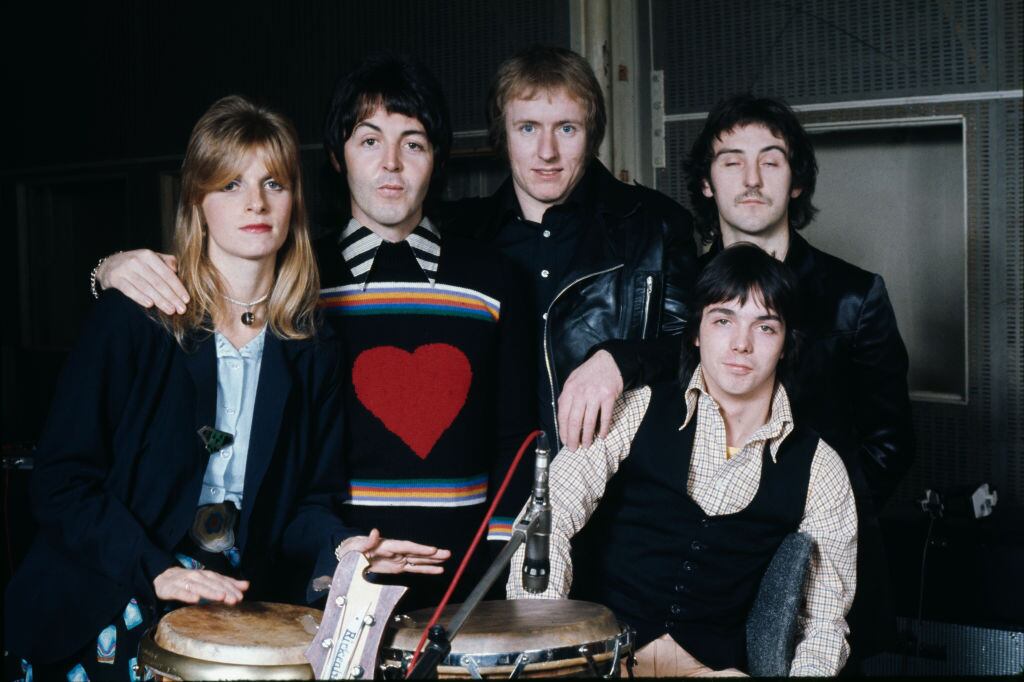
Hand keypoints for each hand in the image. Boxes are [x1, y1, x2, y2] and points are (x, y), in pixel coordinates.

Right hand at [97, 249, 188, 314]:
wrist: (110, 265)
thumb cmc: (138, 264)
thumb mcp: (152, 259)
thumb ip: (167, 262)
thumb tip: (176, 269)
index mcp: (149, 255)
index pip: (167, 274)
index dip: (178, 287)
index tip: (186, 300)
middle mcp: (137, 261)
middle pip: (158, 282)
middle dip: (172, 297)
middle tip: (182, 309)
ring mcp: (124, 269)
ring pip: (146, 287)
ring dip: (160, 301)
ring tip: (170, 310)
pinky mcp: (115, 278)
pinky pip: (129, 290)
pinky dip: (140, 297)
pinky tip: (150, 305)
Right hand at [153, 566, 248, 604]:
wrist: (163, 579)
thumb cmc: (190, 582)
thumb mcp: (208, 582)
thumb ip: (226, 584)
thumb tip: (246, 585)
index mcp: (206, 575)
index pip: (220, 580)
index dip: (231, 587)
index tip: (241, 596)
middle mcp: (196, 577)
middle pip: (212, 584)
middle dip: (224, 591)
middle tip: (234, 599)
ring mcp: (183, 582)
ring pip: (198, 587)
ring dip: (210, 592)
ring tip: (221, 597)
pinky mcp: (171, 589)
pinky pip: (180, 592)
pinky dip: (188, 595)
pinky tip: (195, 600)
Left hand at [336, 528, 450, 574]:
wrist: (349, 554)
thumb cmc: (353, 548)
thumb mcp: (356, 546)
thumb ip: (366, 541)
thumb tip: (375, 532)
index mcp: (387, 545)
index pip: (406, 546)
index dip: (420, 548)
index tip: (432, 550)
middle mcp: (396, 551)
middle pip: (417, 552)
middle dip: (432, 554)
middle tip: (447, 553)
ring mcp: (398, 559)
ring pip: (419, 560)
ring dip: (433, 561)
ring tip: (447, 560)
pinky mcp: (398, 567)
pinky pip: (414, 568)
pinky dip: (426, 569)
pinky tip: (437, 570)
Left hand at [556, 350, 623, 450]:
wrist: (608, 361)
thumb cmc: (588, 374)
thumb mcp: (572, 381)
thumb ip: (566, 398)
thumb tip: (563, 418)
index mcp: (569, 390)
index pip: (563, 415)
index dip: (563, 431)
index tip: (565, 441)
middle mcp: (580, 393)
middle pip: (574, 421)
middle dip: (573, 438)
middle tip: (574, 449)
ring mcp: (595, 395)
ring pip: (589, 422)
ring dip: (588, 437)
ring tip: (587, 446)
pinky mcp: (608, 397)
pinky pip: (605, 417)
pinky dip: (604, 429)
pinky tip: (602, 436)